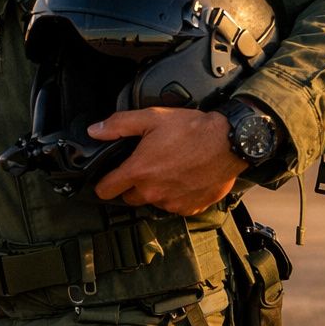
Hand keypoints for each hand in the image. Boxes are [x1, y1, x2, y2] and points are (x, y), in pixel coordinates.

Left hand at [90, 107, 246, 214]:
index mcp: (139, 171)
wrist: (230, 142)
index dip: (103, 184)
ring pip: (152, 202)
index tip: (107, 179)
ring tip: (167, 169)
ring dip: (155, 190)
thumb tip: (94, 131)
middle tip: (144, 167)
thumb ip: (118, 125)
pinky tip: (182, 178)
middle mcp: (153, 192)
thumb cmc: (192, 129)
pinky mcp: (191, 208)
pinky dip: (175, 196)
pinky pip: (174, 206)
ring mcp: (172, 202)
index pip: (106, 190)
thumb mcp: (151, 118)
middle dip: (131, 185)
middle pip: (129, 198)